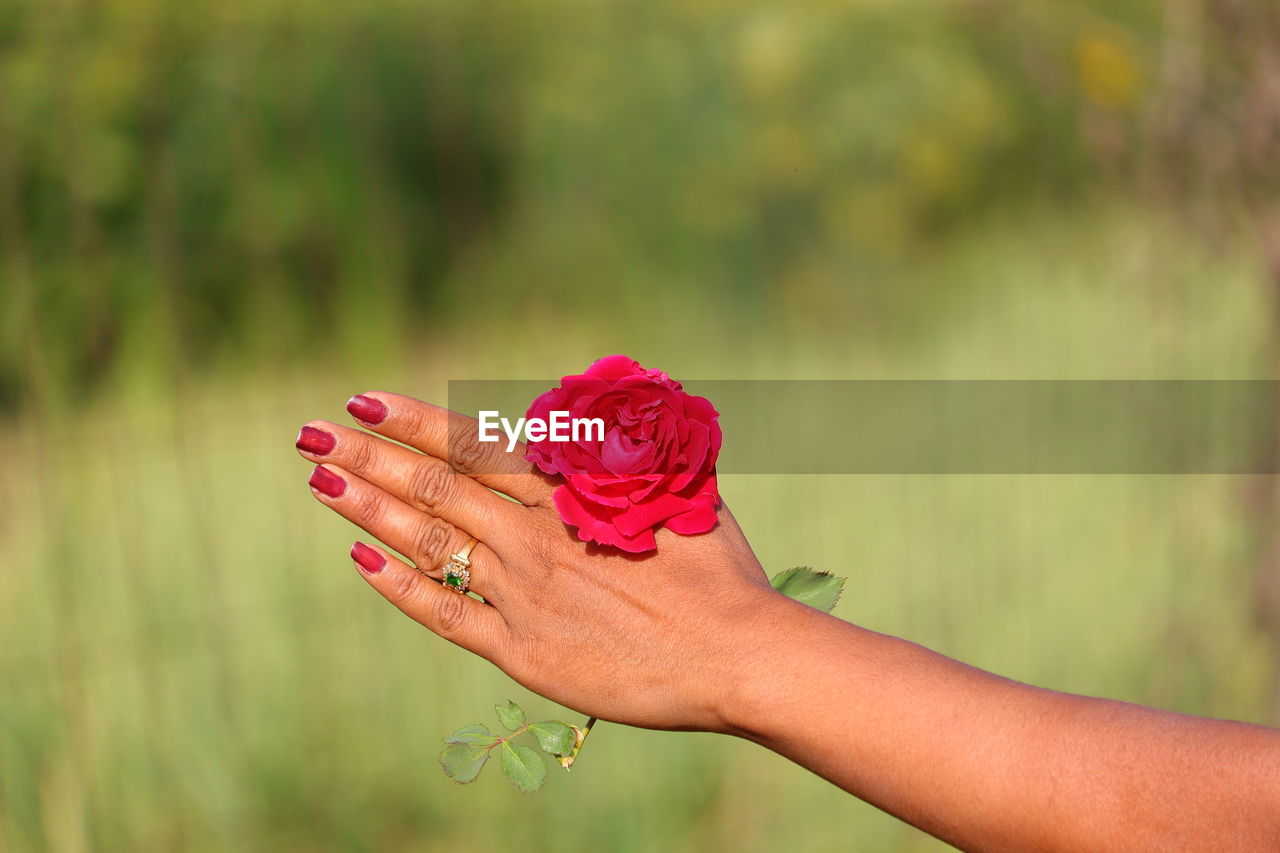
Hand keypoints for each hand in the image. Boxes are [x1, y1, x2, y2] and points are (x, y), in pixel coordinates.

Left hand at [296, 391, 780, 732]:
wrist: (738, 653)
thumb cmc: (721, 573)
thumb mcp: (678, 494)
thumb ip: (625, 460)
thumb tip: (591, 419)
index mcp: (571, 494)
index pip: (474, 447)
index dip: (415, 422)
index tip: (366, 400)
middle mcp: (534, 537)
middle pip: (436, 486)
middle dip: (370, 455)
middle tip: (313, 433)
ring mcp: (523, 593)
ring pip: (429, 540)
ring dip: (371, 505)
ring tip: (320, 479)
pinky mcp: (523, 651)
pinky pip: (446, 613)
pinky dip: (400, 585)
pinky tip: (361, 558)